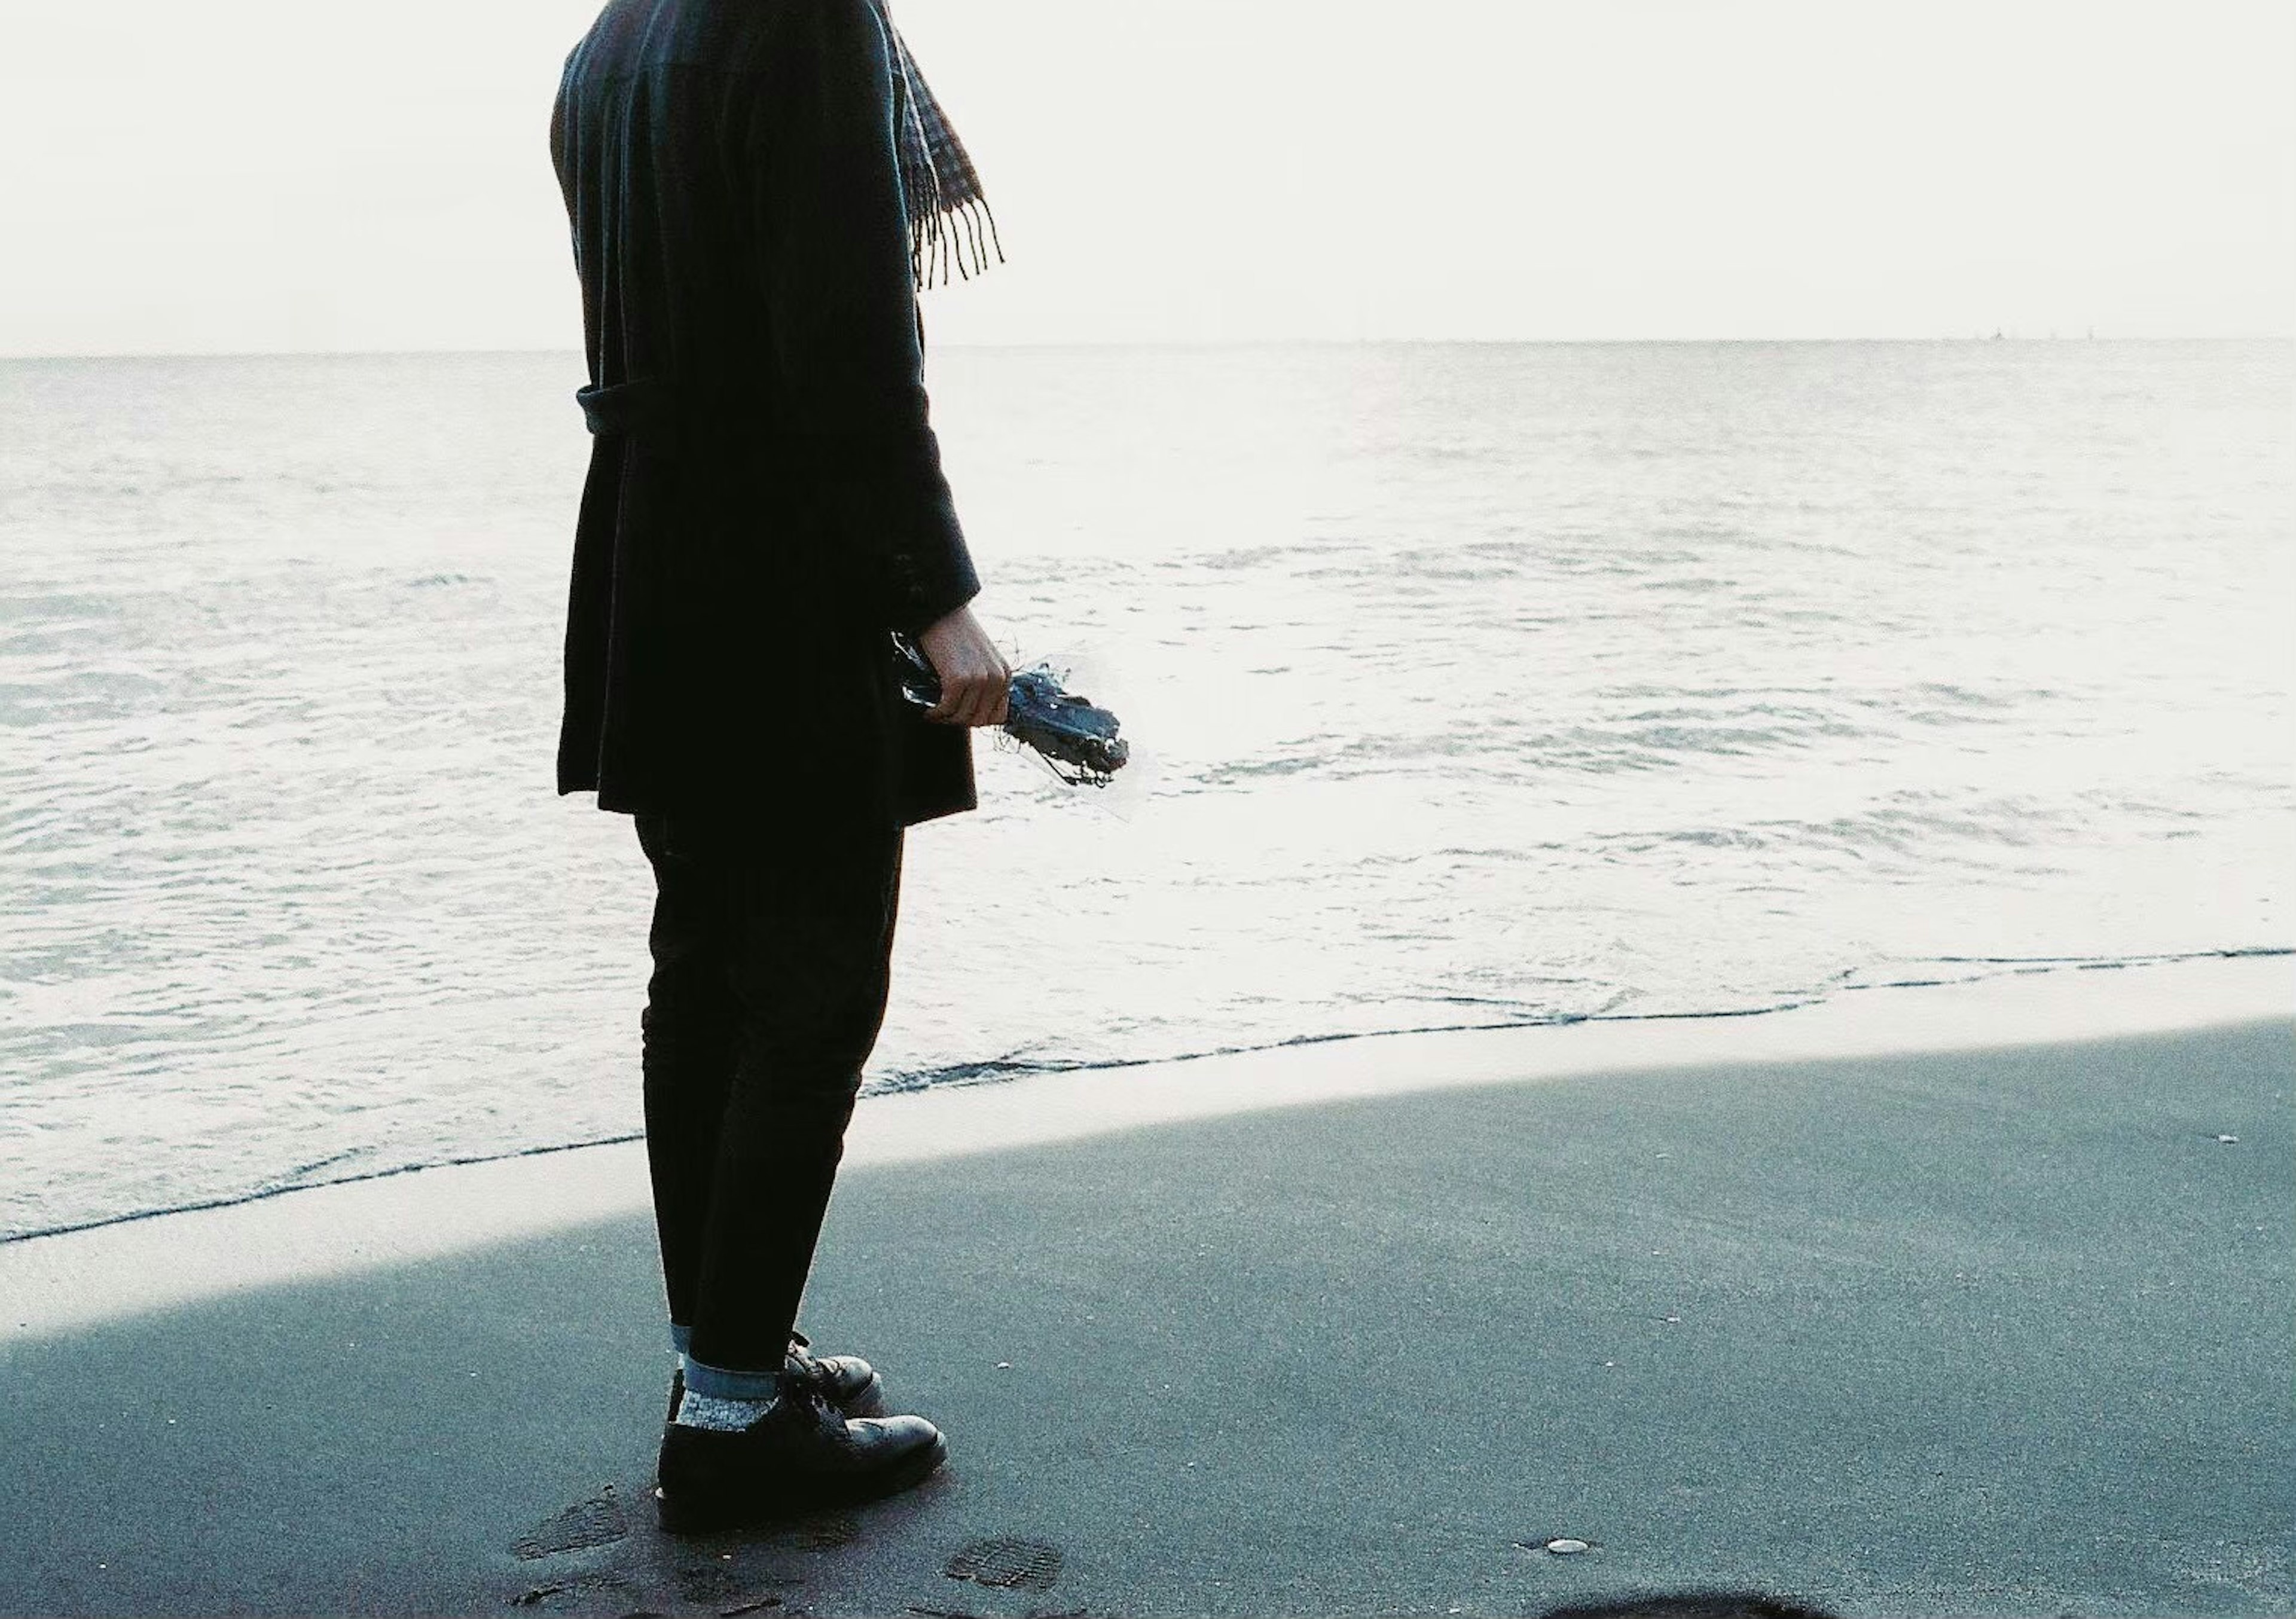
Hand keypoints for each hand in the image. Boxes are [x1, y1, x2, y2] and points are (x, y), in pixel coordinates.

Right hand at [915, 603, 1009, 726]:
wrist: (943, 611)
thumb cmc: (957, 635)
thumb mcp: (982, 659)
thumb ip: (985, 682)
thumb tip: (972, 711)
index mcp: (1005, 675)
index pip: (998, 716)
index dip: (977, 720)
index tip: (961, 716)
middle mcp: (996, 679)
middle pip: (980, 720)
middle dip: (960, 721)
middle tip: (944, 716)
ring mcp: (979, 679)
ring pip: (962, 717)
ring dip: (945, 719)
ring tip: (935, 713)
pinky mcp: (958, 679)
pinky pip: (947, 709)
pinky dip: (936, 713)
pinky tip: (929, 711)